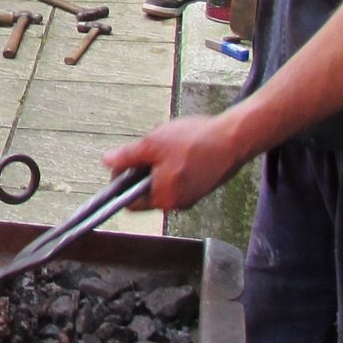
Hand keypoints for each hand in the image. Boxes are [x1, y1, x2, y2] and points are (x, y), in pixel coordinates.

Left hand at [102, 113, 250, 214]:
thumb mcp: (152, 144)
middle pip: (146, 190)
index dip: (122, 180)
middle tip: (153, 148)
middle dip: (145, 168)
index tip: (126, 162)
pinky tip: (186, 148)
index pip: (129, 202)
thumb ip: (127, 156)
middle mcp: (177, 204)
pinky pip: (179, 177)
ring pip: (163, 181)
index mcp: (163, 199)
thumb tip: (108, 162)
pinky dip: (177, 163)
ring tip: (172, 146)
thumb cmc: (197, 142)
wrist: (235, 138)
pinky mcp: (201, 186)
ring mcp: (191, 196)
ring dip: (161, 164)